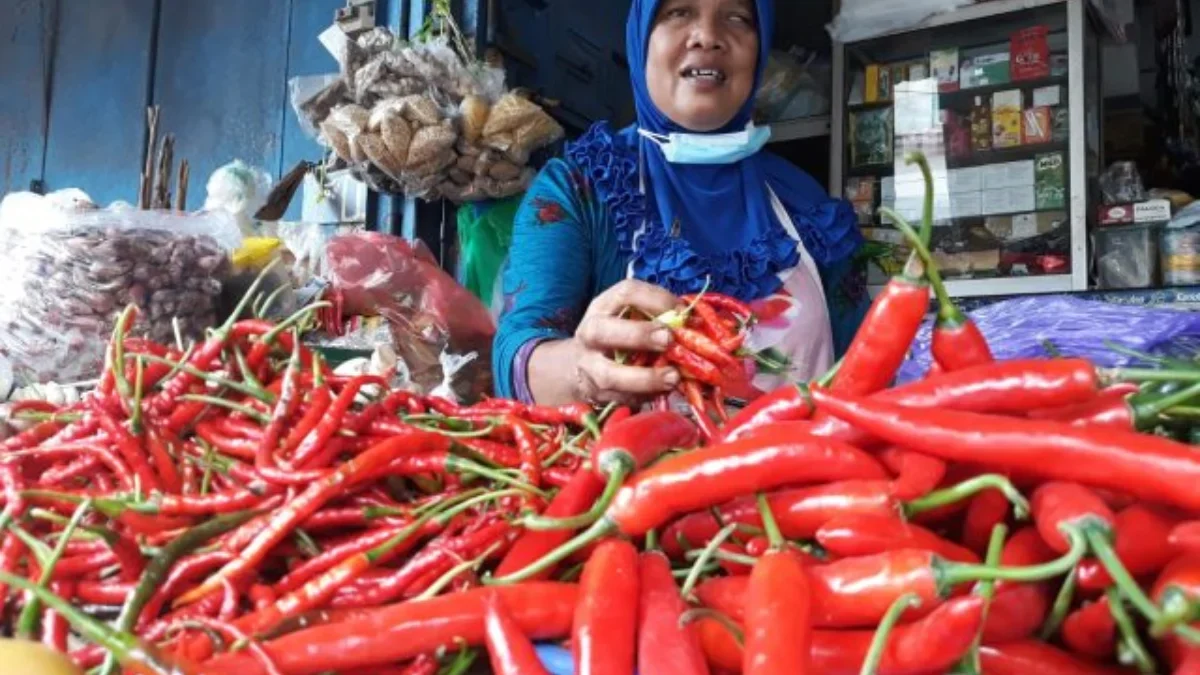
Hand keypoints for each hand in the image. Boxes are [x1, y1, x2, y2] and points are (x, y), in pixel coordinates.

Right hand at [570, 280, 680, 403]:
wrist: (582, 364)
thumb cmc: (620, 335)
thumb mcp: (633, 317)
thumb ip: (659, 317)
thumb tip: (694, 323)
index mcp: (603, 307)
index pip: (625, 293)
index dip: (655, 300)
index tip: (680, 312)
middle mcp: (590, 333)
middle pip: (604, 331)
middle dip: (639, 335)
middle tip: (668, 340)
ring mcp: (588, 366)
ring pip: (608, 374)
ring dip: (644, 378)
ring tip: (673, 377)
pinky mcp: (594, 392)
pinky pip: (619, 398)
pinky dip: (643, 397)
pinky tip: (661, 392)